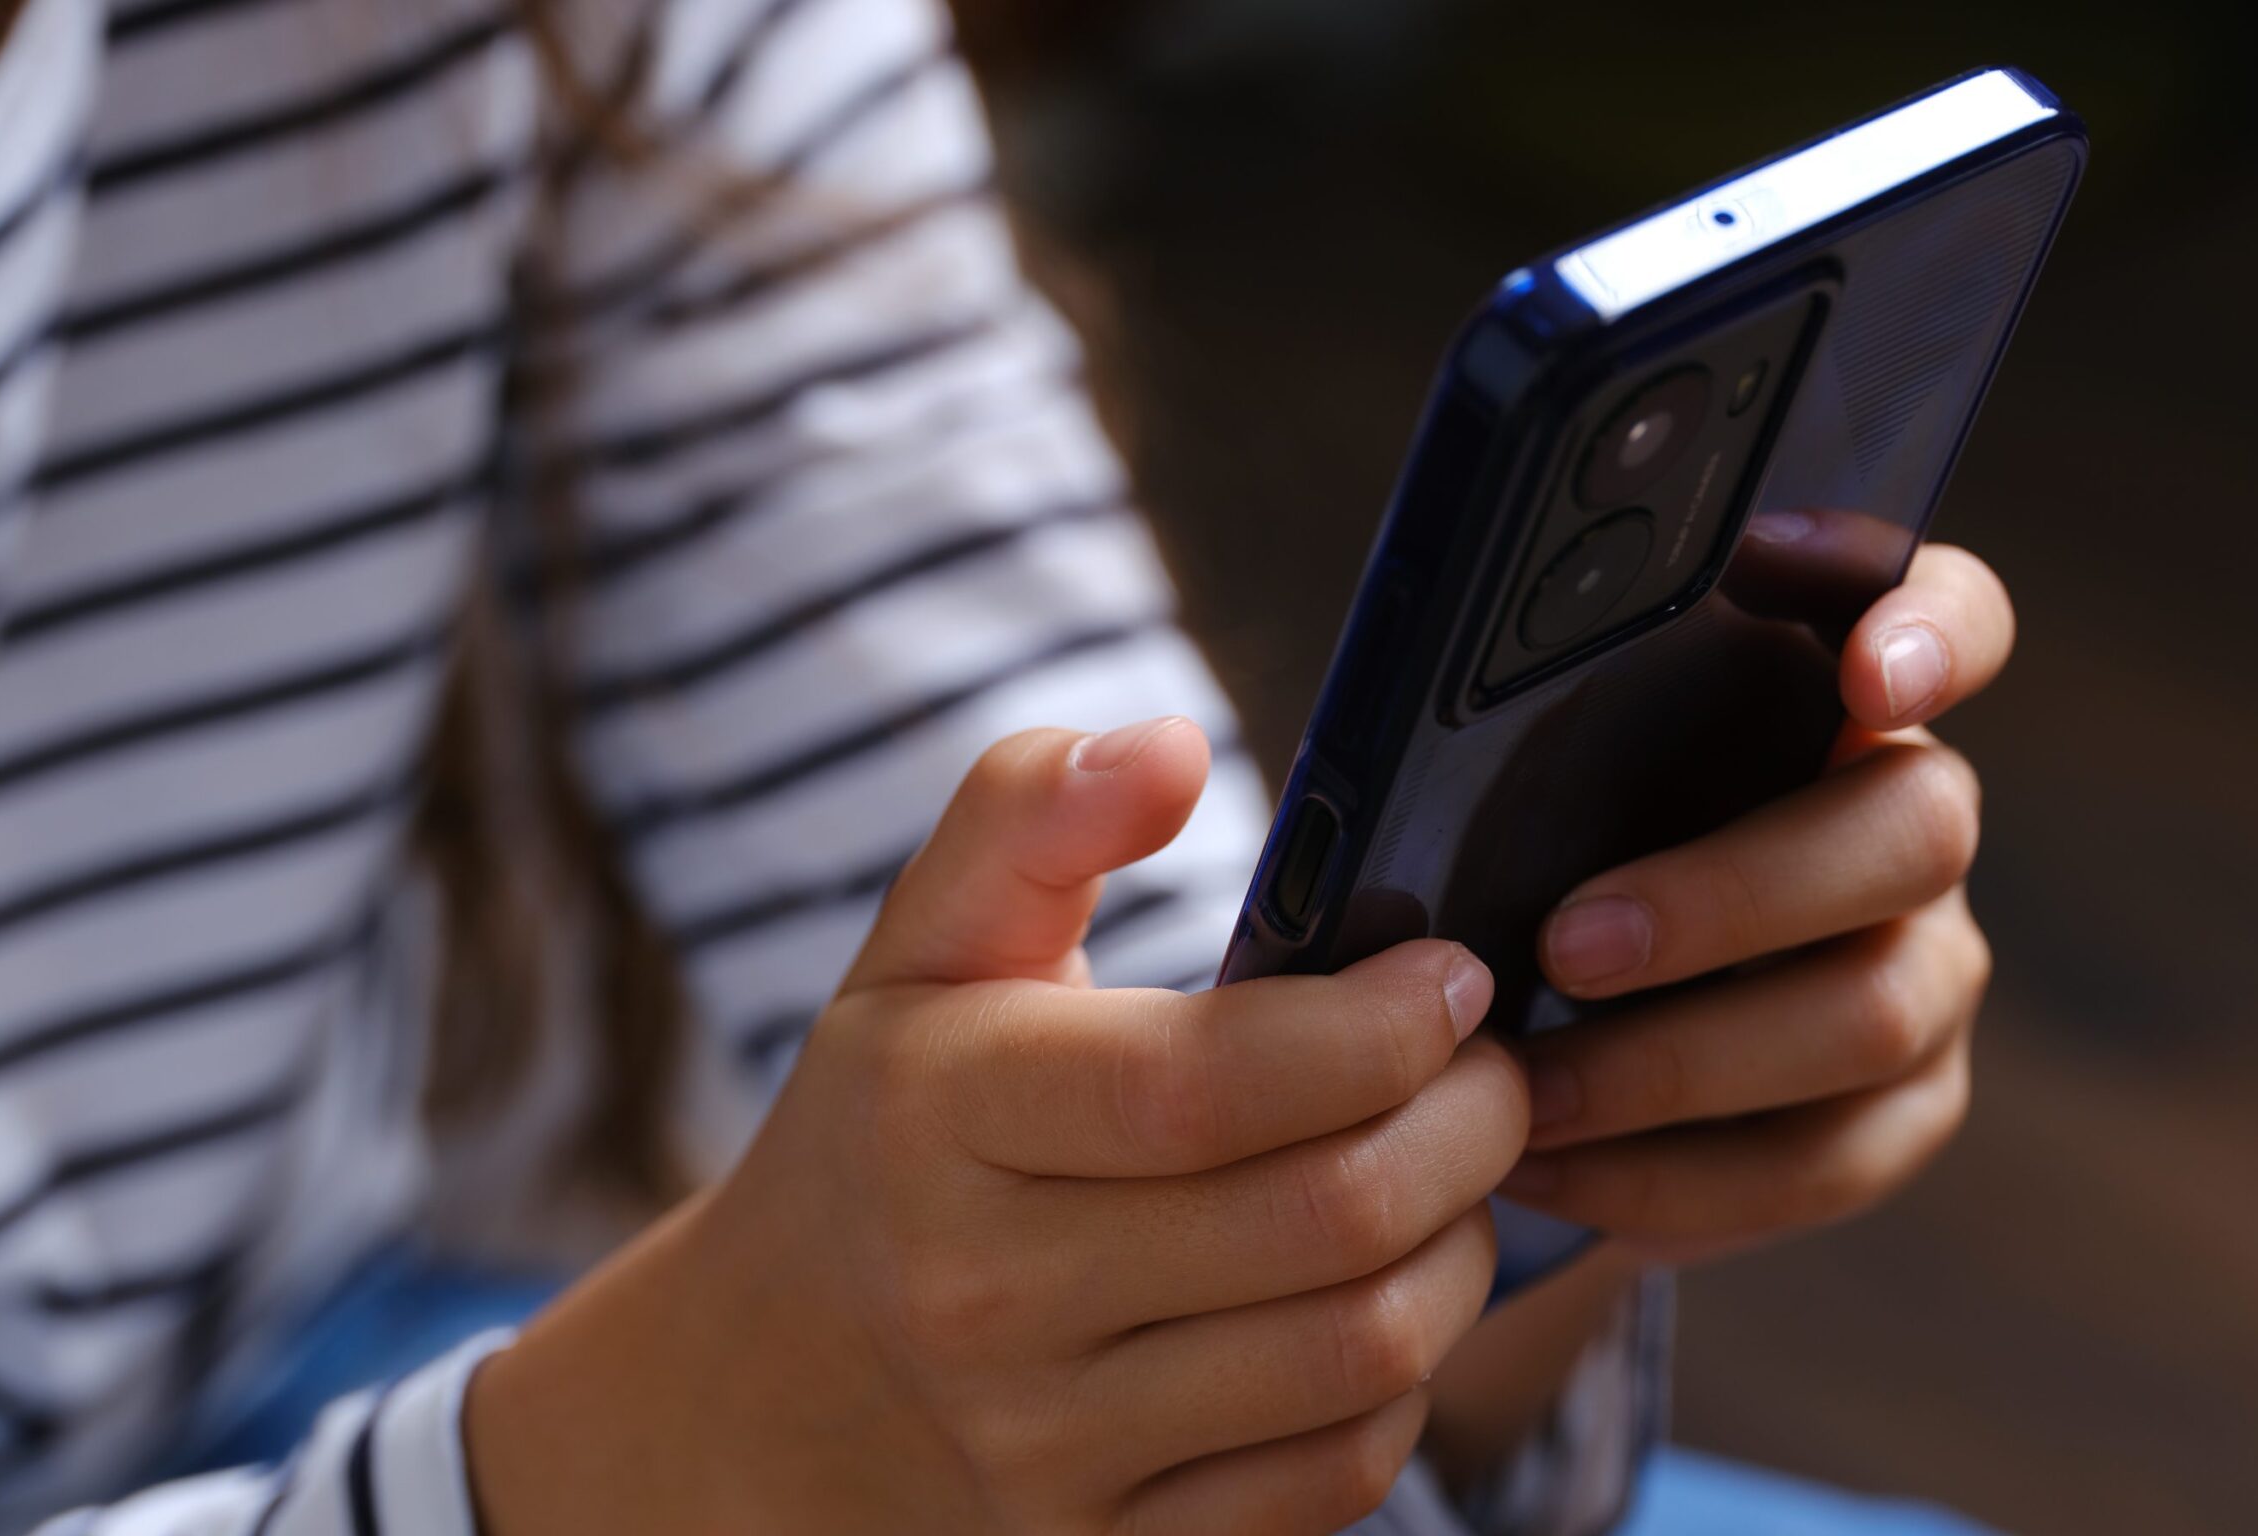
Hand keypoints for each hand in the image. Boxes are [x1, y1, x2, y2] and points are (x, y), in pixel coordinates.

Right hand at [467, 719, 1529, 1535]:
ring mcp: (1046, 1448)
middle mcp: (982, 1296)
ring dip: (1462, 1245)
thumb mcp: (918, 956)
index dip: (1377, 1026)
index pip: (1207, 1085)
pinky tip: (1381, 1294)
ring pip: (1359, 1352)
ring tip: (1455, 1172)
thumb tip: (1167, 743)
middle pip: (1321, 1220)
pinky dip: (1405, 1379)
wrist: (765, 1395)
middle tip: (1492, 1068)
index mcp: (936, 1113)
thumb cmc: (883, 1137)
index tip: (1449, 977)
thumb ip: (1029, 815)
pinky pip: (1336, 1475)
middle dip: (1469, 1125)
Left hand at [1502, 541, 2012, 1264]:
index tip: (1866, 667)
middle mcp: (1917, 823)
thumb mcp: (1540, 769)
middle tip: (1563, 945)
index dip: (1935, 634)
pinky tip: (1539, 1166)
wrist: (1564, 1015)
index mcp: (1842, 697)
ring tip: (1521, 1091)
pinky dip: (1664, 1176)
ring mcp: (1930, 972)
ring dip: (1674, 1062)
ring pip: (1868, 1013)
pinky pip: (1816, 1159)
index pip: (1956, 620)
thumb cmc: (1544, 842)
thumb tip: (1424, 734)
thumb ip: (1551, 724)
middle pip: (1914, 833)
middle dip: (1732, 893)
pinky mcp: (1903, 1112)